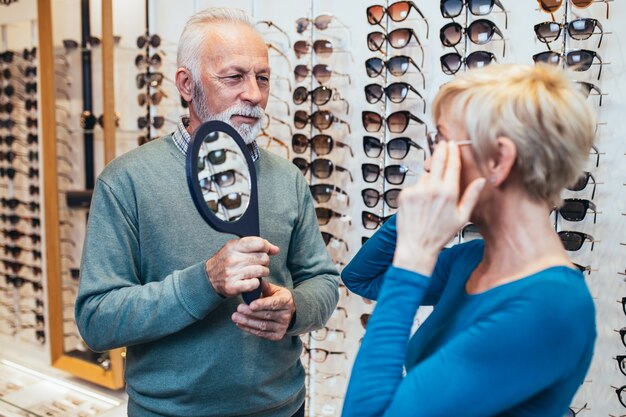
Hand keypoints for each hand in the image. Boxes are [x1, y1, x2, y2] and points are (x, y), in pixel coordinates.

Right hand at [205, 237, 279, 297]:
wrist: (209, 278)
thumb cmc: (226, 262)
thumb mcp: (237, 248)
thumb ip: (257, 246)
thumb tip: (275, 249)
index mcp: (234, 246)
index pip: (259, 243)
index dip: (266, 247)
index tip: (264, 250)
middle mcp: (233, 259)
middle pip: (263, 258)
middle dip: (264, 261)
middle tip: (259, 264)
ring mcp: (232, 273)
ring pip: (261, 271)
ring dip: (263, 272)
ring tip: (257, 272)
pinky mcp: (233, 286)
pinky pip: (254, 283)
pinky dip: (256, 283)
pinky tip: (251, 280)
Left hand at [231, 280, 295, 340]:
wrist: (290, 312)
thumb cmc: (278, 298)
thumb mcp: (275, 290)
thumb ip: (264, 286)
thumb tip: (254, 280)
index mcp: (286, 301)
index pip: (274, 303)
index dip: (262, 304)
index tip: (251, 304)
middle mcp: (286, 315)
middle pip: (266, 315)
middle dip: (250, 313)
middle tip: (238, 309)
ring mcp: (282, 327)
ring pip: (263, 326)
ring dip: (247, 322)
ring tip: (236, 317)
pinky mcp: (277, 335)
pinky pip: (261, 334)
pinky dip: (249, 329)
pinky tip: (240, 324)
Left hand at [393, 141, 484, 274]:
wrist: (417, 247)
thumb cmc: (440, 235)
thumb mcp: (462, 217)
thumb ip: (471, 196)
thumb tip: (482, 181)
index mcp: (448, 193)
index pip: (452, 165)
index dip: (452, 152)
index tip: (452, 144)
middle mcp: (432, 189)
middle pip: (437, 161)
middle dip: (440, 150)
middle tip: (443, 143)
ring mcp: (416, 191)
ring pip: (425, 176)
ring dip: (429, 178)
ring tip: (431, 196)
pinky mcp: (404, 195)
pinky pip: (414, 186)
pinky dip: (418, 190)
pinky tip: (421, 204)